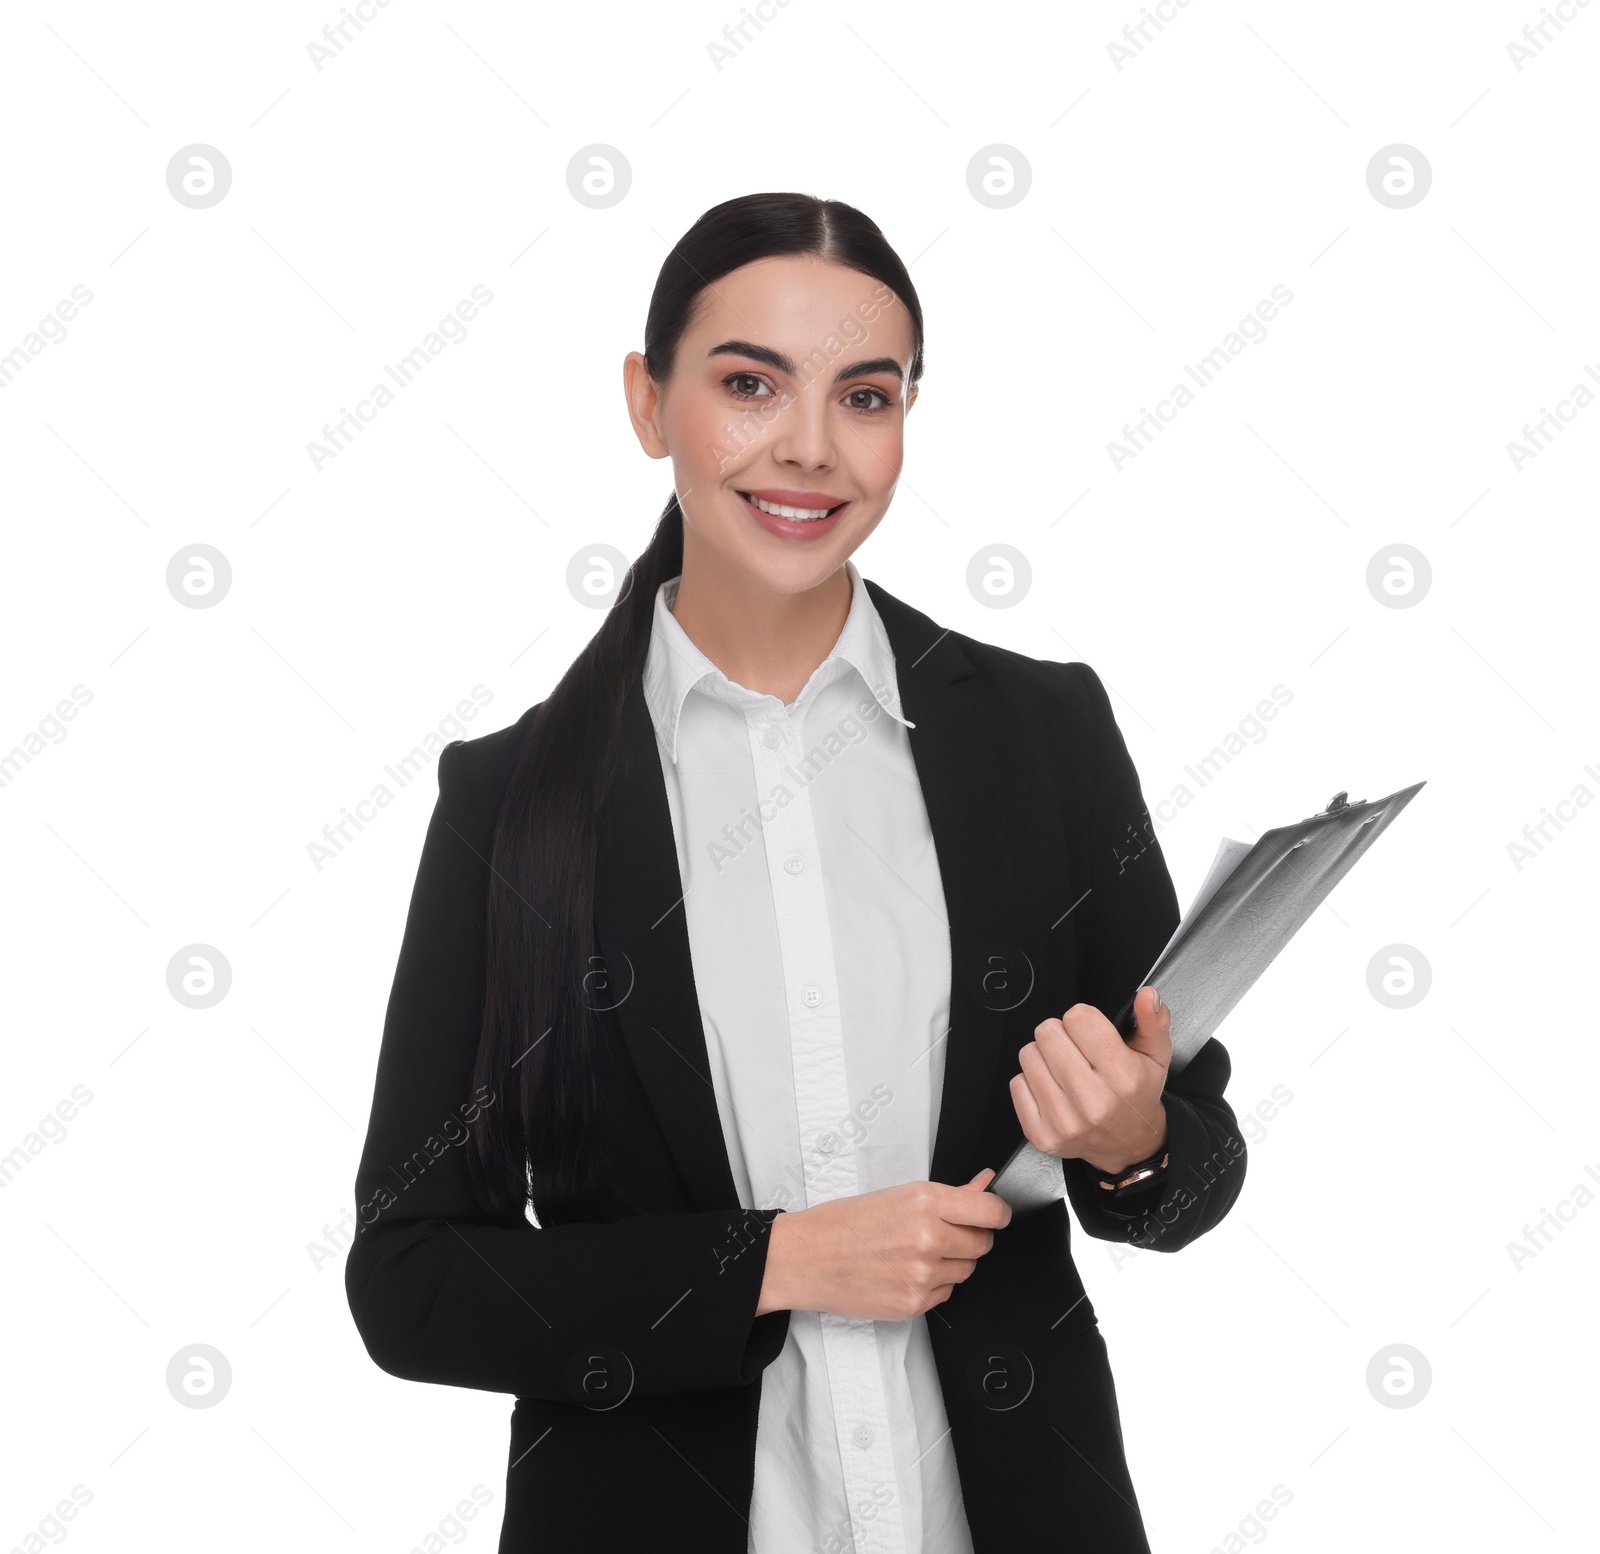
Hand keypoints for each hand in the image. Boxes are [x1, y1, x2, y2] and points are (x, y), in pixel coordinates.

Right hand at [756, 1168, 1010, 1320]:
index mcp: (925, 1201)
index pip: (991, 1212)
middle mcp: (929, 1237)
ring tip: (915, 1252)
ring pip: (966, 1270)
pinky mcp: (915, 1303)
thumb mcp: (897, 1194)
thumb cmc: (844, 1222)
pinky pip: (946, 1293)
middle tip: (941, 1232)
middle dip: (969, 1237)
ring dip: (951, 1262)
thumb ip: (950, 1194)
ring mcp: (923, 1274)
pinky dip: (934, 1284)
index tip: (993, 1215)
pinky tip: (905, 1272)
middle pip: (983, 1243)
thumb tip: (985, 1186)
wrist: (806, 1258)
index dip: (996, 1214)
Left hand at [1009, 986, 1170, 1175]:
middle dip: (1059, 1034)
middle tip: (1074, 1049)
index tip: (1089, 1031)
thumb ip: (1152, 1021)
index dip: (1082, 1018)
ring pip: (1029, 1055)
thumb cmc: (1137, 1095)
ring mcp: (1065, 1122)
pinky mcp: (1042, 1134)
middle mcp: (1093, 1103)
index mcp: (1124, 1078)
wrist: (1128, 1144)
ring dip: (1044, 1056)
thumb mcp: (1155, 1055)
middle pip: (1048, 1034)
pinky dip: (1031, 1081)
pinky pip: (1016, 1083)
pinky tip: (1053, 1088)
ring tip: (1065, 1069)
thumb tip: (1148, 996)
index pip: (1078, 1019)